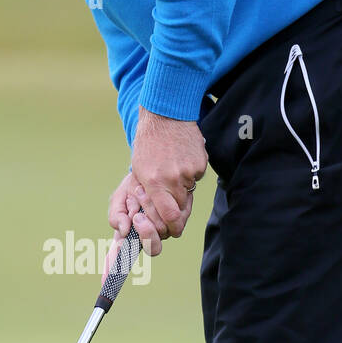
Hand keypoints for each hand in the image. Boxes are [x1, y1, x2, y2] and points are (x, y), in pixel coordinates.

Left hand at [108, 109, 207, 255]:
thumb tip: (162, 216)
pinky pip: (196, 177)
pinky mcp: (201, 163)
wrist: (165, 115)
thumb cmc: (147, 143)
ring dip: (182, 187)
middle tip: (171, 196)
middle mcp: (173, 178)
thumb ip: (150, 194)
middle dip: (177, 208)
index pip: (169, 216)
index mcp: (154, 182)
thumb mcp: (140, 170)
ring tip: (172, 167)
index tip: (172, 227)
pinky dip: (190, 172)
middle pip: (181, 207)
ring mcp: (189, 170)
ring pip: (189, 192)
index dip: (172, 226)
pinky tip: (181, 158)